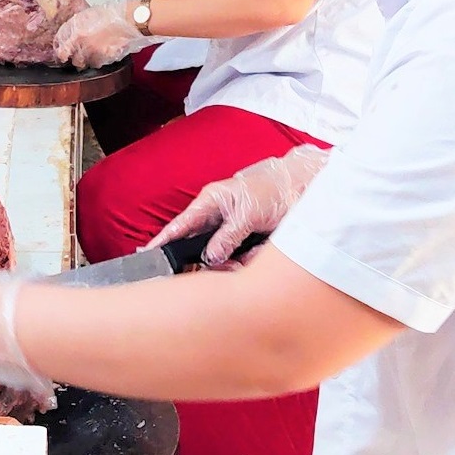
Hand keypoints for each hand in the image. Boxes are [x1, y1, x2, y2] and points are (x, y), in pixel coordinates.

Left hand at [54, 0, 158, 68]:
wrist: (131, 19)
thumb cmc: (113, 13)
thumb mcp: (88, 14)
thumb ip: (77, 25)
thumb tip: (70, 34)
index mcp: (77, 33)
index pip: (62, 49)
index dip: (61, 53)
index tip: (62, 54)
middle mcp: (85, 46)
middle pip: (74, 60)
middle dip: (76, 58)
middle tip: (78, 55)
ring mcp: (97, 54)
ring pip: (87, 64)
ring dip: (88, 61)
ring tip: (92, 54)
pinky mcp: (108, 59)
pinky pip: (99, 64)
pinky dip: (99, 61)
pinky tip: (103, 54)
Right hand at [147, 145, 328, 265]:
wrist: (305, 188)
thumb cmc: (275, 189)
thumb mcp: (249, 214)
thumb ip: (227, 236)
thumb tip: (211, 256)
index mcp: (211, 201)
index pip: (181, 224)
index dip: (164, 240)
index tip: (148, 252)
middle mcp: (218, 215)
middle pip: (200, 246)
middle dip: (214, 260)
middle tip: (227, 266)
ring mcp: (231, 228)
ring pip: (222, 255)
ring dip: (236, 261)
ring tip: (250, 257)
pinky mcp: (245, 238)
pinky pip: (240, 257)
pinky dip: (248, 260)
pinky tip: (258, 254)